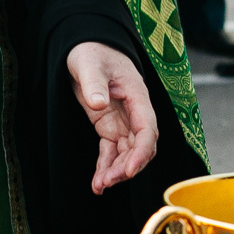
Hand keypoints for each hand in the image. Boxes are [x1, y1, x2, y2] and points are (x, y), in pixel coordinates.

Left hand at [67, 42, 158, 192]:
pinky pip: (112, 151)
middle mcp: (134, 112)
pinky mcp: (109, 126)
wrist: (86, 47)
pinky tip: (98, 183)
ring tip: (99, 186)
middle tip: (108, 181)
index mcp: (137, 96)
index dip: (141, 152)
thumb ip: (95, 83)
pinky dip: (106, 166)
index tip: (129, 169)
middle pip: (140, 147)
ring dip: (116, 171)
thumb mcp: (90, 64)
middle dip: (127, 167)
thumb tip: (99, 104)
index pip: (147, 129)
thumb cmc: (92, 51)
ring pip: (126, 153)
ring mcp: (122, 121)